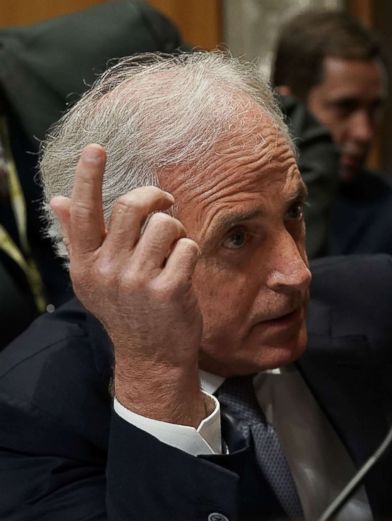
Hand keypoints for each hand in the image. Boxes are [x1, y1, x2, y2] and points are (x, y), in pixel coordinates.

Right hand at [49, 144, 207, 425]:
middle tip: (166, 203)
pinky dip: (191, 252)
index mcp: (86, 263)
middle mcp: (107, 270)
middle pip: (132, 206)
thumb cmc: (128, 310)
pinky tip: (184, 270)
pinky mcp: (169, 289)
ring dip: (177, 230)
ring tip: (173, 248)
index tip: (96, 148)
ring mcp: (137, 281)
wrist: (152, 356)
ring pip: (165, 224)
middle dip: (155, 198)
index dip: (89, 177)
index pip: (83, 212)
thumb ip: (80, 238)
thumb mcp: (96, 278)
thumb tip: (56, 199)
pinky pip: (187, 245)